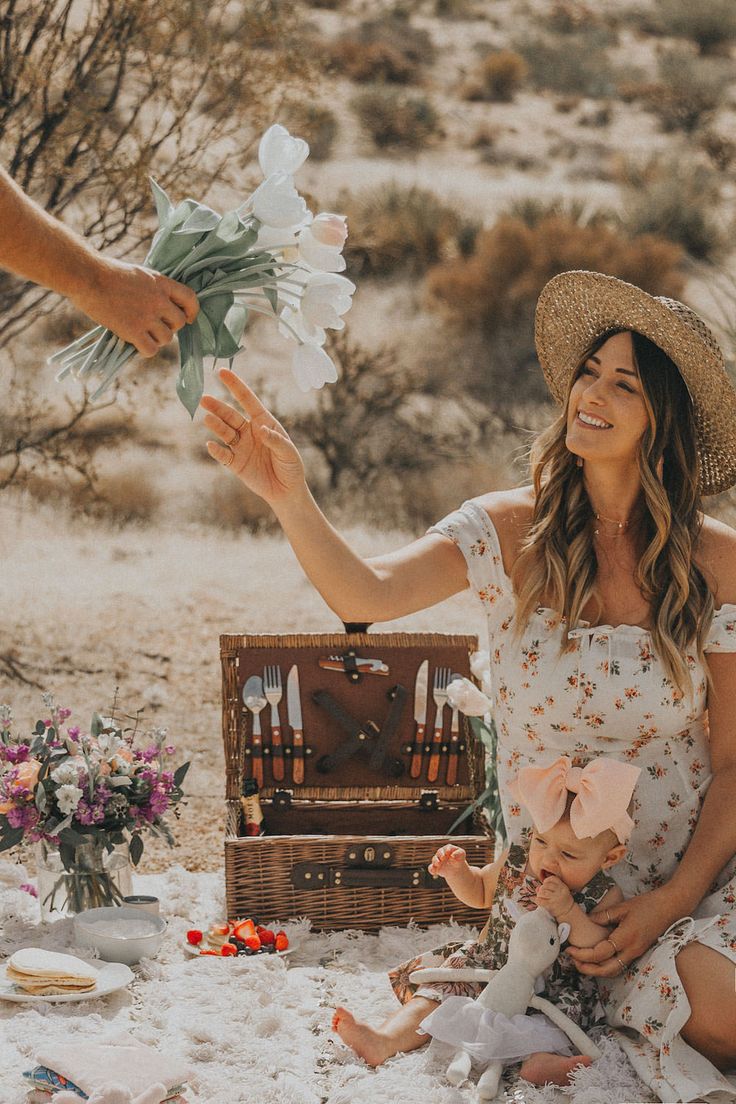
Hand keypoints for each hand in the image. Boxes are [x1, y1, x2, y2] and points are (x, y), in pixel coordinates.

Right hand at [72, 257, 198, 356]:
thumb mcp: (139, 274)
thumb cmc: (108, 273)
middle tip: (154, 326)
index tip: (187, 318)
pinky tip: (136, 343)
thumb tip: (165, 304)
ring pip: (167, 338)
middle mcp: (158, 300)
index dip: (192, 312)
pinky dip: (145, 350)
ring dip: (157, 339)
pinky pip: (151, 349)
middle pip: (179, 323)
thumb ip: (155, 289)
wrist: (87, 277)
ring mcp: (146, 316)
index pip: (190, 299)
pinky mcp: (133, 330)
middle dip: (170, 327)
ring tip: (142, 333)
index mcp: (161, 283)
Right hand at [201, 368, 305, 503]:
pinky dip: (216, 451)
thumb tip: (260, 429)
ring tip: (207, 419)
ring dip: (216, 426)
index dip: (235, 386)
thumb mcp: (288, 452)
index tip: (222, 373)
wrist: (286, 491)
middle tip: (204, 399)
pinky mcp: (235, 464)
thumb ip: (275, 440)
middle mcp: (249, 431)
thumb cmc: (291, 467)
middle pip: (230, 415)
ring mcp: (241, 447)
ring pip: (224, 432)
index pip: (248, 400)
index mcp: (264, 422)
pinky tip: (210, 445)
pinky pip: (223, 455)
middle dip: (218, 407)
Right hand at [428, 844, 466, 877]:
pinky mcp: (435, 867)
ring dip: (435, 861)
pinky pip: (431, 868)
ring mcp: (438, 860)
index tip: (448, 854)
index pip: (447, 848)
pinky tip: (435, 872)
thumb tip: (452, 856)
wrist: (456, 869)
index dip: (447, 851)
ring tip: (438, 864)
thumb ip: (459, 853)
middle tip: (443, 858)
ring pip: (434, 859)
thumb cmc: (459, 859)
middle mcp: (441, 853)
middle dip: (440, 855)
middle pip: (439, 852)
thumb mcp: (462, 854)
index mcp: (448, 849)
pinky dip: (432, 870)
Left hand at [535, 875, 573, 918]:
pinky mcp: (551, 905)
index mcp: (563, 887)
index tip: (545, 885)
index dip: (547, 881)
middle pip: (546, 885)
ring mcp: (556, 898)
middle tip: (542, 893)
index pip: (552, 879)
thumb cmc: (561, 901)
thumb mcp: (559, 892)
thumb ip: (549, 888)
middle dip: (542, 888)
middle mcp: (560, 891)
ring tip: (540, 897)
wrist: (568, 913)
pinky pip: (540, 900)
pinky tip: (536, 900)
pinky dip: (536, 900)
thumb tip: (537, 888)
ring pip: (543, 892)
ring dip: (539, 894)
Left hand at [567, 886, 680, 977]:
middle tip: (572, 960)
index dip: (583, 954)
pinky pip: (620, 965)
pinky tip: (597, 959)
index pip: (600, 953)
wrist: (669, 908)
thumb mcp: (623, 907)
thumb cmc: (647, 905)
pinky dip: (606, 966)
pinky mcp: (638, 952)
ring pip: (614, 970)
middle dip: (588, 968)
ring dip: (596, 970)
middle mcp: (631, 950)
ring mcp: (636, 953)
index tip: (570, 949)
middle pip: (606, 969)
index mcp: (625, 938)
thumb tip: (588, 920)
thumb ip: (604, 916)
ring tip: (582, 963)